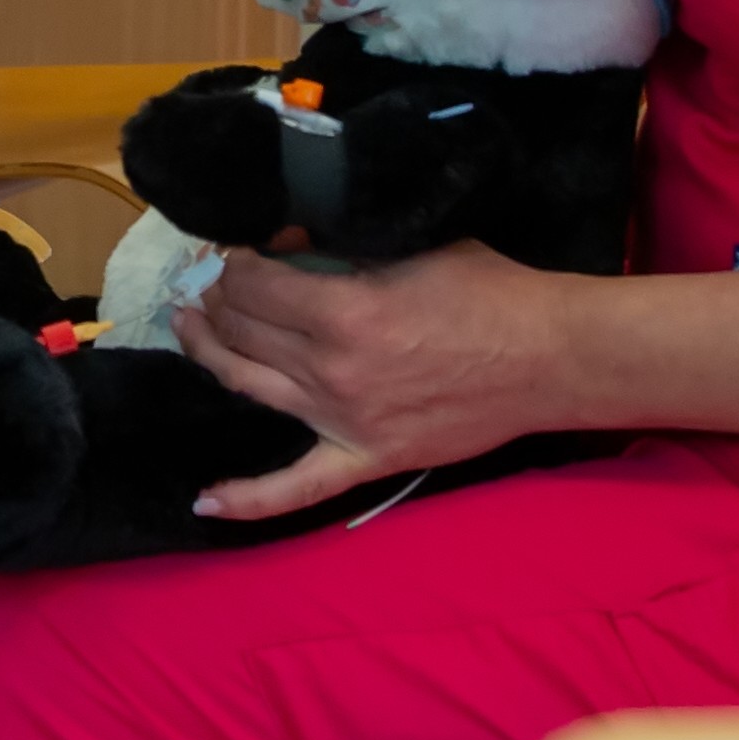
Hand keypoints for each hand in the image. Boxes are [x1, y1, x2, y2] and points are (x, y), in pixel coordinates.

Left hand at [168, 236, 574, 520]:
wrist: (548, 357)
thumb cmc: (489, 291)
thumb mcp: (410, 246)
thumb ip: (342, 245)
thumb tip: (286, 238)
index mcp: (344, 314)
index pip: (253, 284)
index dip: (235, 262)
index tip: (237, 250)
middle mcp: (332, 371)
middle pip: (243, 331)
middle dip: (220, 297)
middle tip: (216, 281)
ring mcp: (344, 421)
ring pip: (248, 386)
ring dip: (209, 352)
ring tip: (190, 326)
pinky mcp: (366, 458)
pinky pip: (296, 489)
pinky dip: (248, 498)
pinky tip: (203, 501)